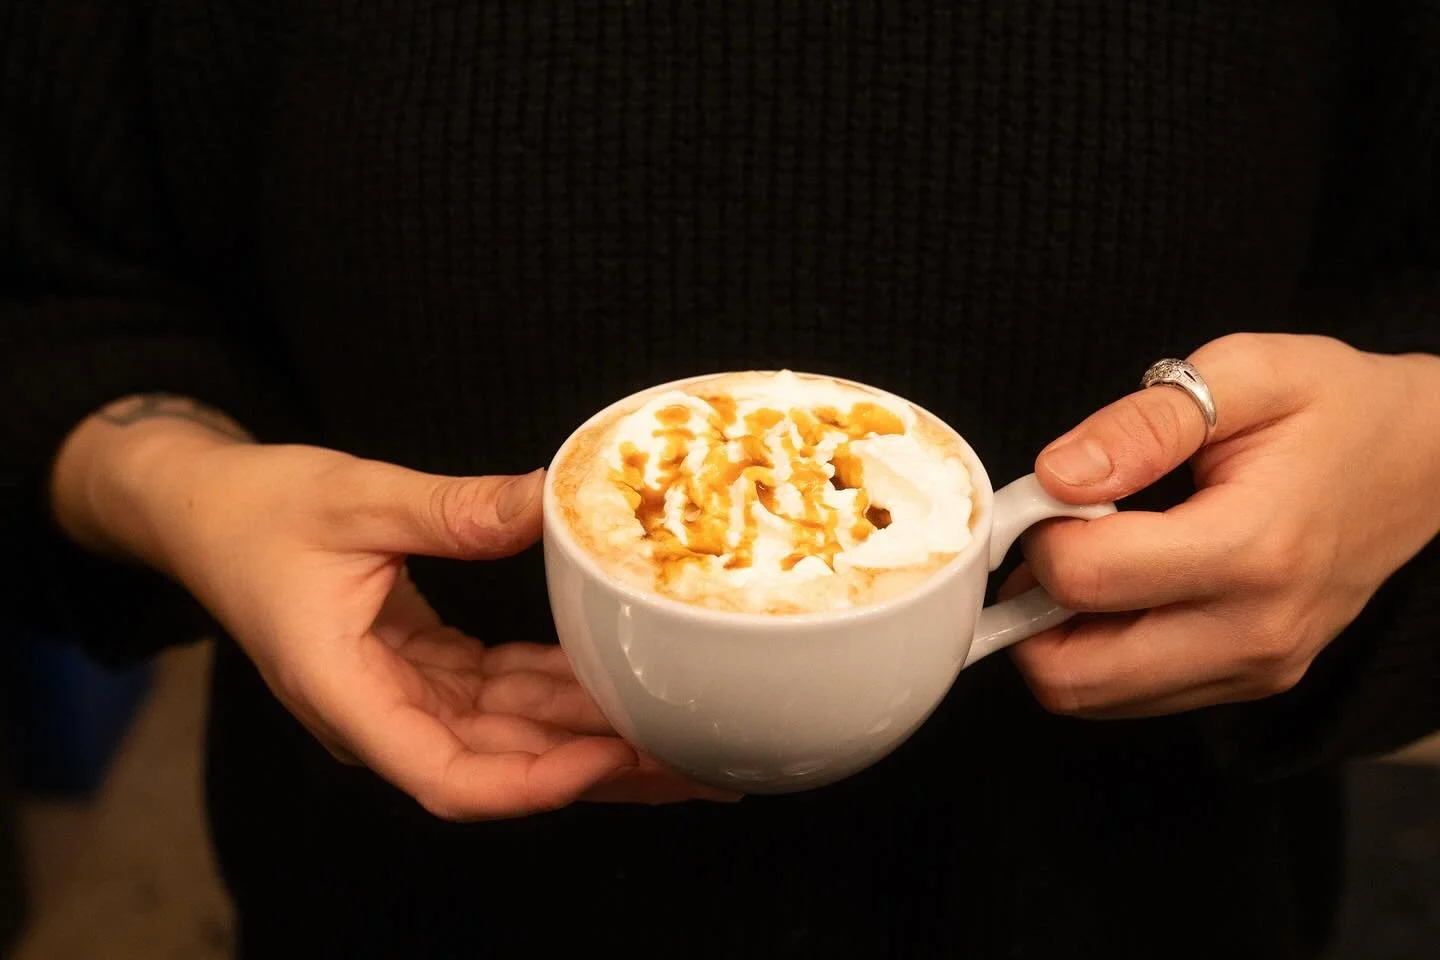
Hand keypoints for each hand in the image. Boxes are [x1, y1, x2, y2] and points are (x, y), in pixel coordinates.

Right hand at [53, 405, 732, 817]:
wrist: (202, 512)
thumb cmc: (256, 512)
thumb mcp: (355, 499)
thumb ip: (452, 510)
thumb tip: (544, 500)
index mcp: (345, 692)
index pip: (448, 774)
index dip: (535, 781)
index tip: (611, 756)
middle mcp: (377, 713)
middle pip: (501, 769)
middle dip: (598, 768)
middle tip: (693, 763)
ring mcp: (400, 696)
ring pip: (510, 737)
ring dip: (590, 735)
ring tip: (679, 734)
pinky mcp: (419, 670)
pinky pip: (500, 694)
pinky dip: (557, 691)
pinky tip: (617, 678)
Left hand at [1008, 333, 1439, 717]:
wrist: (1432, 460)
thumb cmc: (1336, 407)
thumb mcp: (1246, 373)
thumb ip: (1144, 422)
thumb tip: (1057, 474)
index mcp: (1252, 548)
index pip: (1085, 580)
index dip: (1037, 534)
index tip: (1049, 494)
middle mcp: (1255, 631)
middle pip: (1072, 674)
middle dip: (1026, 609)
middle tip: (1046, 541)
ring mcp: (1257, 668)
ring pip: (1092, 698)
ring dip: (1056, 637)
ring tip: (1084, 559)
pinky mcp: (1252, 682)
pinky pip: (1133, 695)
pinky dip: (1098, 651)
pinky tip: (1119, 587)